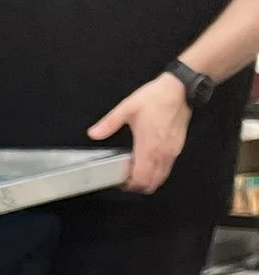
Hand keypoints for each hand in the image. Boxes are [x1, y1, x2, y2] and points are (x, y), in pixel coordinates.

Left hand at [87, 72, 191, 193]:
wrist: (181, 88)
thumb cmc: (157, 97)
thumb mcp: (128, 107)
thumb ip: (109, 123)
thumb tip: (93, 133)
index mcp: (148, 148)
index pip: (139, 180)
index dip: (129, 185)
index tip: (120, 180)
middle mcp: (161, 154)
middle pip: (150, 184)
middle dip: (137, 186)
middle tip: (127, 179)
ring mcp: (171, 152)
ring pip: (160, 179)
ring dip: (148, 180)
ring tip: (137, 171)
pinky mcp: (177, 148)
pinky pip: (167, 169)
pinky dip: (157, 172)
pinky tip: (148, 162)